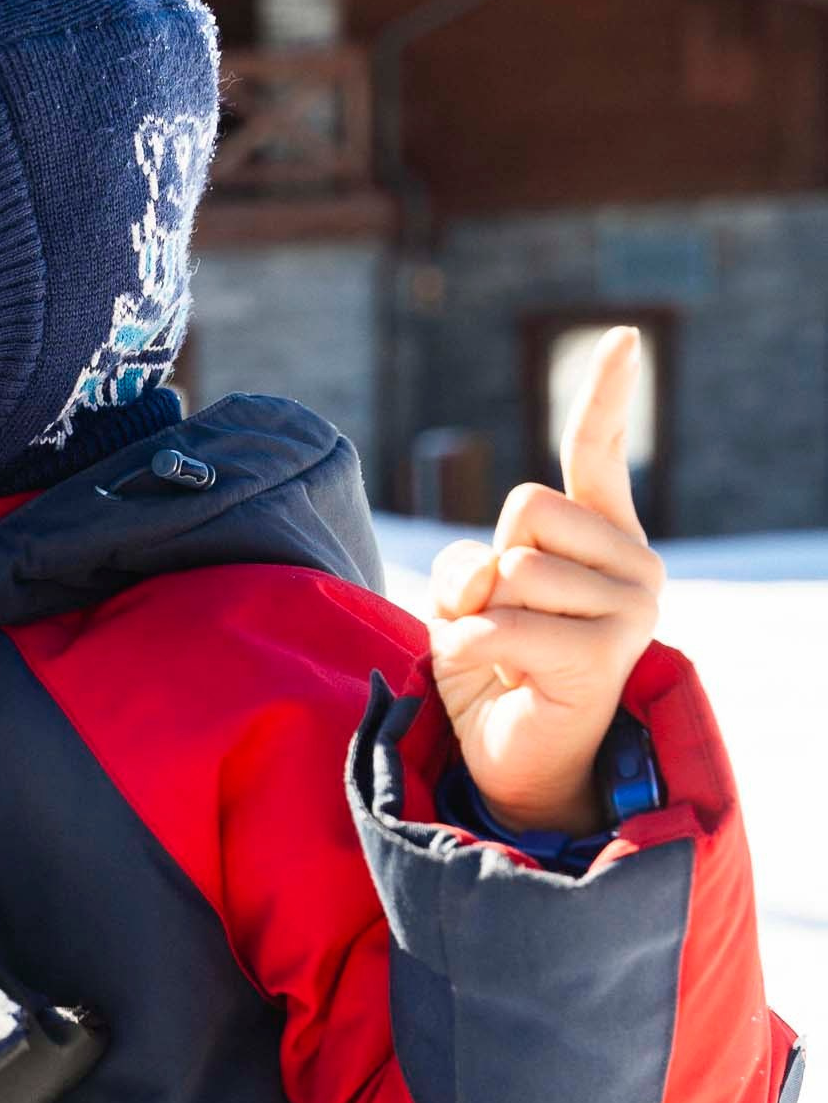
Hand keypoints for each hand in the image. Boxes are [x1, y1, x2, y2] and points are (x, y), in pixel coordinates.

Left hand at [428, 329, 663, 834]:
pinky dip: (471, 654)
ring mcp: (630, 608)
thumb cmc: (496, 674)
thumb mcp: (468, 601)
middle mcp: (634, 564)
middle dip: (487, 567)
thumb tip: (490, 574)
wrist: (518, 763)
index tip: (621, 339)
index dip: (602, 396)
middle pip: (524, 510)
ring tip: (508, 658)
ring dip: (478, 619)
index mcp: (604, 537)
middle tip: (505, 623)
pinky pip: (498, 627)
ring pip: (510, 571)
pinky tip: (503, 681)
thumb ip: (468, 565)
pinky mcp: (604, 655)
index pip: (597, 452)